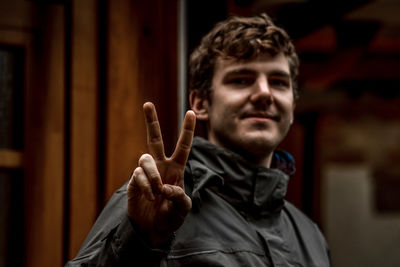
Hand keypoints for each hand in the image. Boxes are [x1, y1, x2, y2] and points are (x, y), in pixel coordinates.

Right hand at [127, 102, 195, 245]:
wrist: (153, 230)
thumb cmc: (171, 217)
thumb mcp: (183, 208)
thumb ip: (179, 196)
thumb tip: (165, 186)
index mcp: (177, 168)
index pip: (183, 146)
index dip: (187, 130)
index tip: (190, 112)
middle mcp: (161, 166)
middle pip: (155, 139)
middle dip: (152, 121)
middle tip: (148, 104)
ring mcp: (146, 173)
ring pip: (146, 158)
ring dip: (153, 174)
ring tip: (157, 191)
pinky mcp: (134, 181)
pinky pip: (138, 174)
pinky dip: (146, 186)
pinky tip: (150, 196)